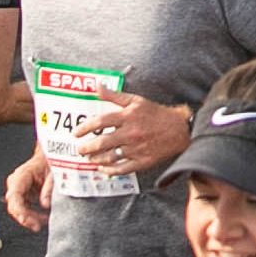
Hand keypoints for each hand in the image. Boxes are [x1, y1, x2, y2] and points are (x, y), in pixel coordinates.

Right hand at [1, 154, 53, 232]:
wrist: (52, 155)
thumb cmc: (51, 161)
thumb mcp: (54, 173)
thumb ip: (49, 188)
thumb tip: (45, 204)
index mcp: (21, 176)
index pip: (14, 197)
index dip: (20, 211)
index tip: (28, 221)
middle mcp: (17, 183)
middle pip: (14, 206)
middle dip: (25, 218)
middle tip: (38, 226)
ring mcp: (19, 189)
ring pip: (18, 209)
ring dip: (30, 218)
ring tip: (43, 222)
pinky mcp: (24, 194)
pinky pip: (24, 208)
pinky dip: (32, 215)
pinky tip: (42, 219)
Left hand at [69, 95, 188, 177]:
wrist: (179, 129)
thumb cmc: (156, 113)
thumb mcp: (136, 101)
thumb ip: (115, 95)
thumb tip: (97, 85)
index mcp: (128, 117)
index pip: (101, 122)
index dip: (85, 127)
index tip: (76, 133)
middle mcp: (131, 133)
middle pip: (103, 142)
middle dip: (87, 148)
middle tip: (80, 150)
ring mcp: (137, 149)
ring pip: (111, 157)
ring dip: (96, 159)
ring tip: (89, 159)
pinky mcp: (143, 161)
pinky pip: (123, 169)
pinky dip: (110, 171)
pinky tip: (103, 169)